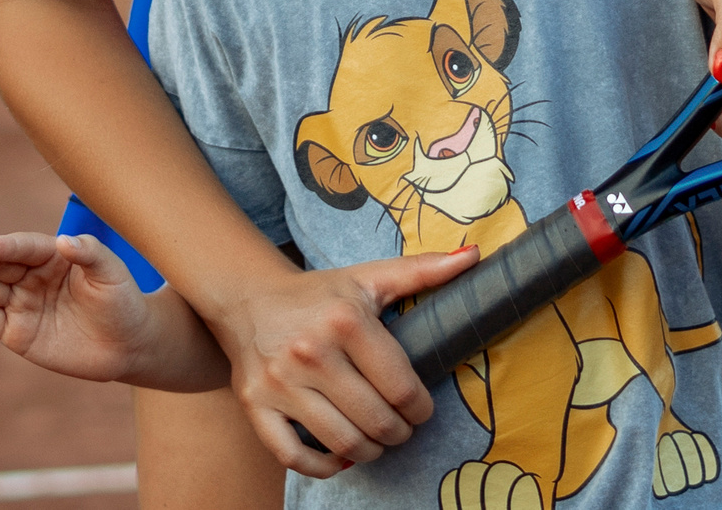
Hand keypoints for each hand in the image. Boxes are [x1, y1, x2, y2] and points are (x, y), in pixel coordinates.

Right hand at [0, 233, 155, 381]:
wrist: (129, 345)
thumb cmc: (122, 301)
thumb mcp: (112, 273)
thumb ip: (89, 254)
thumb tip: (63, 242)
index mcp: (53, 256)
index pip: (23, 248)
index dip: (5, 247)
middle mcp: (32, 277)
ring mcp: (22, 304)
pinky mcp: (15, 332)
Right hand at [201, 246, 478, 476]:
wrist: (248, 298)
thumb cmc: (319, 293)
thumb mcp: (370, 277)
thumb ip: (423, 270)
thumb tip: (473, 256)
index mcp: (345, 321)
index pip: (401, 388)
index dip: (421, 409)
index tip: (422, 409)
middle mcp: (310, 352)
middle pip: (376, 420)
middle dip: (399, 432)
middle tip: (402, 427)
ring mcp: (279, 382)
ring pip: (342, 441)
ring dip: (370, 450)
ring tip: (378, 440)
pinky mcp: (255, 405)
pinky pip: (293, 455)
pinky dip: (323, 466)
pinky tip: (340, 455)